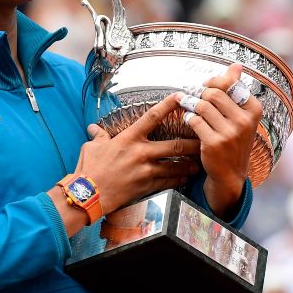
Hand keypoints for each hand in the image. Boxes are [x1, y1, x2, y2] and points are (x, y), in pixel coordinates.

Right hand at [75, 94, 200, 215]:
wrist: (88, 194)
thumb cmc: (89, 168)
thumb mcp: (92, 147)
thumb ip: (98, 136)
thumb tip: (93, 129)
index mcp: (128, 138)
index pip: (152, 117)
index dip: (168, 105)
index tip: (180, 97)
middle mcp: (140, 152)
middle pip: (174, 145)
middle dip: (191, 143)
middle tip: (204, 139)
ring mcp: (145, 170)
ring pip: (175, 166)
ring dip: (189, 164)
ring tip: (200, 163)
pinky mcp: (146, 186)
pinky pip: (168, 182)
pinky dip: (179, 180)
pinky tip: (186, 178)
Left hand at [176, 63, 261, 217]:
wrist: (230, 173)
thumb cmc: (233, 139)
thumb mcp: (241, 114)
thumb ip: (237, 88)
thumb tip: (236, 65)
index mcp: (254, 110)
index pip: (229, 83)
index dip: (213, 82)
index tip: (206, 87)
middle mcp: (245, 121)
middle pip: (212, 93)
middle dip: (199, 93)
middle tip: (193, 96)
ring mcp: (230, 133)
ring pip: (202, 106)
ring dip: (191, 104)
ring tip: (188, 106)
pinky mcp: (214, 143)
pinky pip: (194, 120)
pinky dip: (188, 118)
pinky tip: (189, 120)